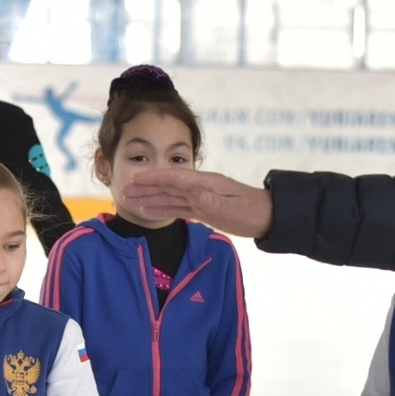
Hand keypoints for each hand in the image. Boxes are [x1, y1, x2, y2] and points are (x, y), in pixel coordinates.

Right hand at [120, 167, 274, 237]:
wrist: (270, 217)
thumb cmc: (253, 212)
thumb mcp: (233, 209)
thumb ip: (212, 201)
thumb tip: (192, 193)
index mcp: (207, 183)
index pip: (176, 178)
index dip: (155, 177)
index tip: (137, 178)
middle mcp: (201, 188)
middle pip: (168, 185)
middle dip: (146, 187)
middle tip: (124, 189)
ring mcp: (201, 198)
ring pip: (170, 197)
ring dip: (150, 198)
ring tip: (130, 199)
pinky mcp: (204, 209)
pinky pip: (179, 208)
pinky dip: (163, 209)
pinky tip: (150, 210)